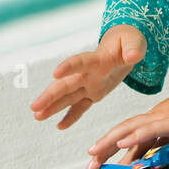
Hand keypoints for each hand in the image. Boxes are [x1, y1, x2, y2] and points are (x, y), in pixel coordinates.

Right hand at [30, 25, 146, 130]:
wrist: (125, 45)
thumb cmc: (129, 41)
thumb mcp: (135, 42)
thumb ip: (133, 49)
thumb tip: (134, 56)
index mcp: (97, 59)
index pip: (80, 62)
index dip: (69, 67)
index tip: (55, 74)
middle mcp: (88, 73)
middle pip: (66, 84)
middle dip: (50, 95)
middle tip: (34, 107)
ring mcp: (89, 84)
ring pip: (68, 97)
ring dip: (53, 106)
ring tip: (37, 116)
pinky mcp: (94, 93)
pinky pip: (81, 106)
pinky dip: (71, 116)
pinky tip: (59, 126)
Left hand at [85, 67, 168, 168]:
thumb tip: (155, 157)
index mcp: (157, 118)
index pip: (131, 134)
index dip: (114, 147)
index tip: (101, 160)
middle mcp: (155, 116)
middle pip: (124, 131)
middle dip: (105, 147)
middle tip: (90, 163)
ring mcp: (163, 117)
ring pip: (131, 129)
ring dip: (111, 142)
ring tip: (95, 153)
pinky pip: (151, 129)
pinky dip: (134, 137)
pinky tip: (122, 143)